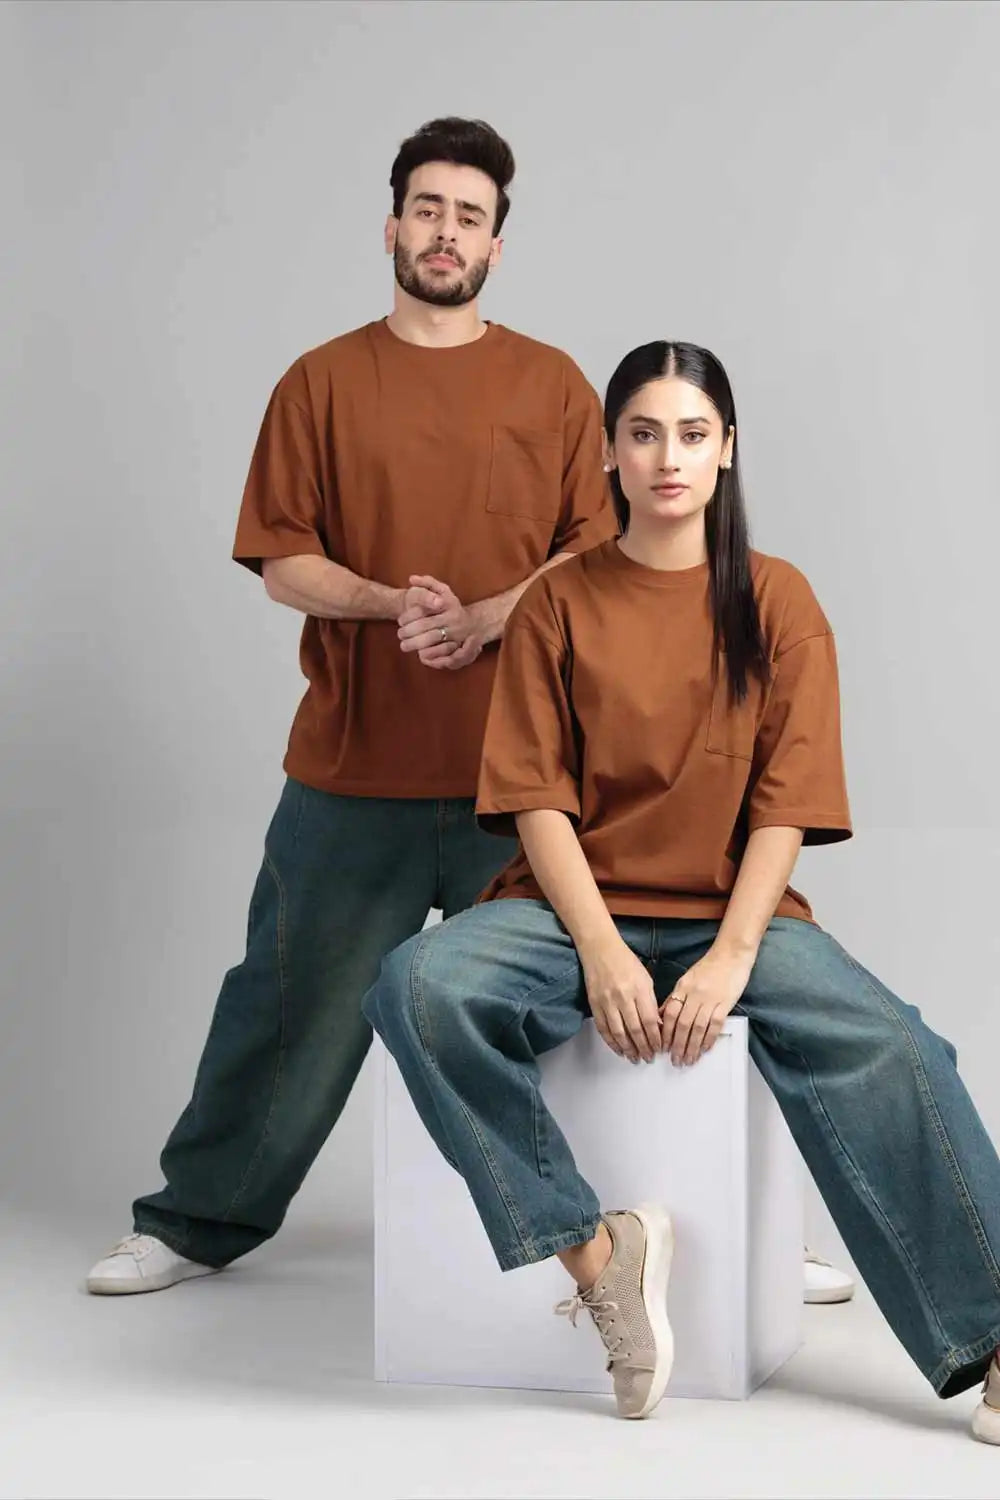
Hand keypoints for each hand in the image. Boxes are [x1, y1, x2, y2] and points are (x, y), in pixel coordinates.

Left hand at [396, 575, 484, 669]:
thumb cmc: (449, 605)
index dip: (408, 616)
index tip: (400, 621)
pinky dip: (428, 654)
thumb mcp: (442, 590)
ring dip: (415, 644)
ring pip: (431, 639)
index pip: (424, 609)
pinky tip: (419, 654)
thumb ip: (427, 582)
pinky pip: (440, 652)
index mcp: (448, 602)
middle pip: (425, 625)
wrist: (471, 622)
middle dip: (409, 632)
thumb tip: (412, 579)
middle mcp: (453, 617)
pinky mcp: (458, 646)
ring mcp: (456, 632)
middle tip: (400, 635)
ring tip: (404, 645)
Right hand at [579, 936, 661, 1063]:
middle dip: (644, 1047)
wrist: (600, 950)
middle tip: (649, 1057)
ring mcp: (607, 1001)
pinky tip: (619, 1050)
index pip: (650, 1021)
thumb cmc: (626, 963)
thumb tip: (657, 1026)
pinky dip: (612, 1042)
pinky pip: (603, 1028)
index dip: (655, 1038)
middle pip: (635, 1030)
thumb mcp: (646, 979)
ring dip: (628, 1049)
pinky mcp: (595, 1004)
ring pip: (619, 1032)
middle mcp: (623, 997)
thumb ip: (651, 1002)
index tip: (659, 1048)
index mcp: (640, 989)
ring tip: (635, 1058)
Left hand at [659, 946, 755, 1065]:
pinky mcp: (725, 1003)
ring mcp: (710, 999)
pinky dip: (709, 1039)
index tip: (663, 1047)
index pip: (670, 1013)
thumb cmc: (709, 966)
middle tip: (675, 1060)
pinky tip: (705, 1049)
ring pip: (697, 1028)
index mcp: (682, 988)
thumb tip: (664, 1015)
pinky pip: (715, 1024)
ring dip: (692, 1046)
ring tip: (688, 1060)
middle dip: (677, 1045)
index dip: (665, 1032)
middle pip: (682, 1024)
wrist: (731, 954)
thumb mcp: (687, 979)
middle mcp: (694, 994)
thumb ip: (676, 997)